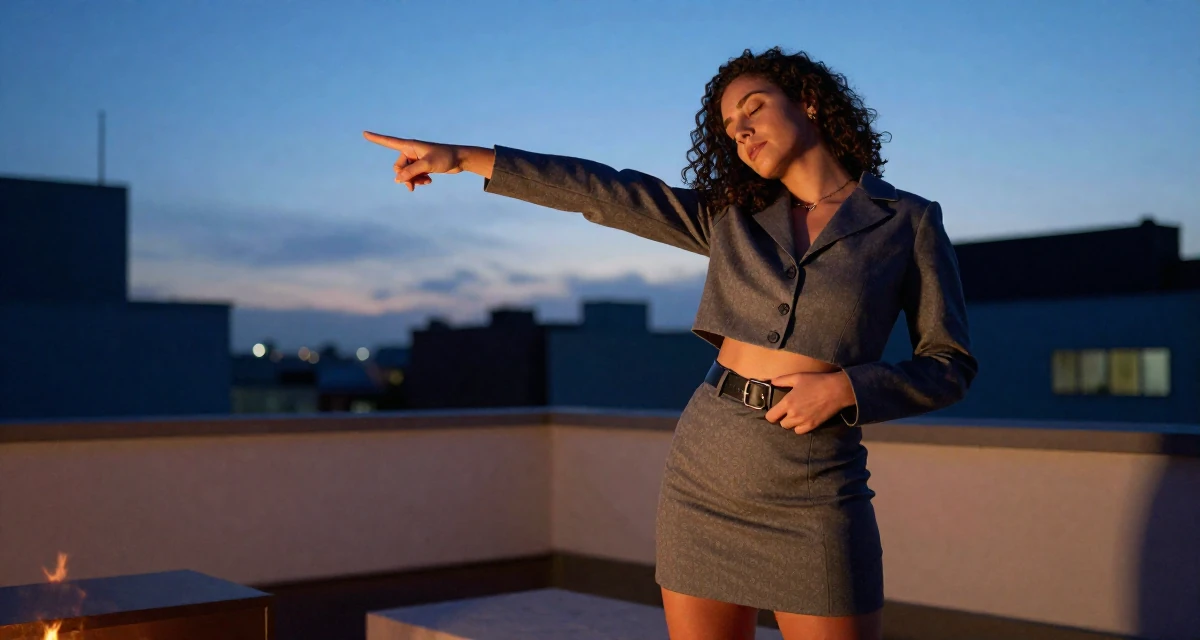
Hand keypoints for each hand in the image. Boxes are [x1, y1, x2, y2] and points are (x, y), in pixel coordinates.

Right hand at [362, 132, 493, 190]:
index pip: (389, 142)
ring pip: (406, 173)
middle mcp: (411, 151)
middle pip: (398, 167)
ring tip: (425, 183)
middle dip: (404, 177)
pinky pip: (414, 175)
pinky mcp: (422, 166)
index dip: (376, 138)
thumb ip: (411, 172)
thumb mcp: (427, 165)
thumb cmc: (445, 157)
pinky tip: (429, 181)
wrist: (460, 159)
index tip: (364, 133)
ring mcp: (416, 159)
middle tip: (412, 186)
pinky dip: (419, 180)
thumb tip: (397, 179)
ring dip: (413, 180)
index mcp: (409, 145)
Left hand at [763, 371, 855, 434]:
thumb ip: (782, 380)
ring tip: (795, 416)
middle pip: (781, 424)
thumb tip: (771, 382)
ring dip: (791, 423)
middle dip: (782, 418)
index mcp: (787, 402)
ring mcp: (803, 421)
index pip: (771, 417)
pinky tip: (803, 420)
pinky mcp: (813, 425)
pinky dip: (800, 427)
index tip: (774, 412)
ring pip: (790, 428)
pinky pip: (800, 431)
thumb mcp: (797, 377)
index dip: (771, 415)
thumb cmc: (816, 381)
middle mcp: (794, 414)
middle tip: (787, 412)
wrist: (836, 390)